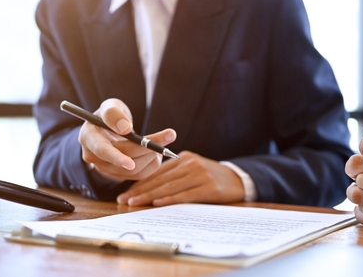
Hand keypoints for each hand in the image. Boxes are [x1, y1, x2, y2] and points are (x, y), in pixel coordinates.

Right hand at [79, 98, 176, 180]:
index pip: (102, 151)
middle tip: (170, 135)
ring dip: (153, 155)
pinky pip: (140, 175)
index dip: (117, 158)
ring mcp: (106, 169)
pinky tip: (156, 153)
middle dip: (149, 148)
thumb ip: (114, 114)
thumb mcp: (110, 107)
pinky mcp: (119, 175)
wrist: (109, 131)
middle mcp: (94, 157)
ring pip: (135, 169)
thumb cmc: (110, 117)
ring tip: (162, 141)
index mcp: (89, 138)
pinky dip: (153, 163)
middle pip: (125, 159)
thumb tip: (125, 128)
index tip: (131, 163)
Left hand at [116, 151, 244, 205]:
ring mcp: (199, 175)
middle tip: (124, 200)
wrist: (238, 180)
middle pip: (160, 179)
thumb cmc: (212, 177)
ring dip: (149, 196)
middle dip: (140, 190)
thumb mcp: (194, 168)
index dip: (140, 182)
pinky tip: (156, 203)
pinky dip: (169, 199)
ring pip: (169, 187)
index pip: (157, 171)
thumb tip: (151, 186)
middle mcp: (190, 164)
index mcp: (184, 158)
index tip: (126, 192)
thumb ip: (176, 173)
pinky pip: (184, 195)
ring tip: (134, 203)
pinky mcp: (208, 188)